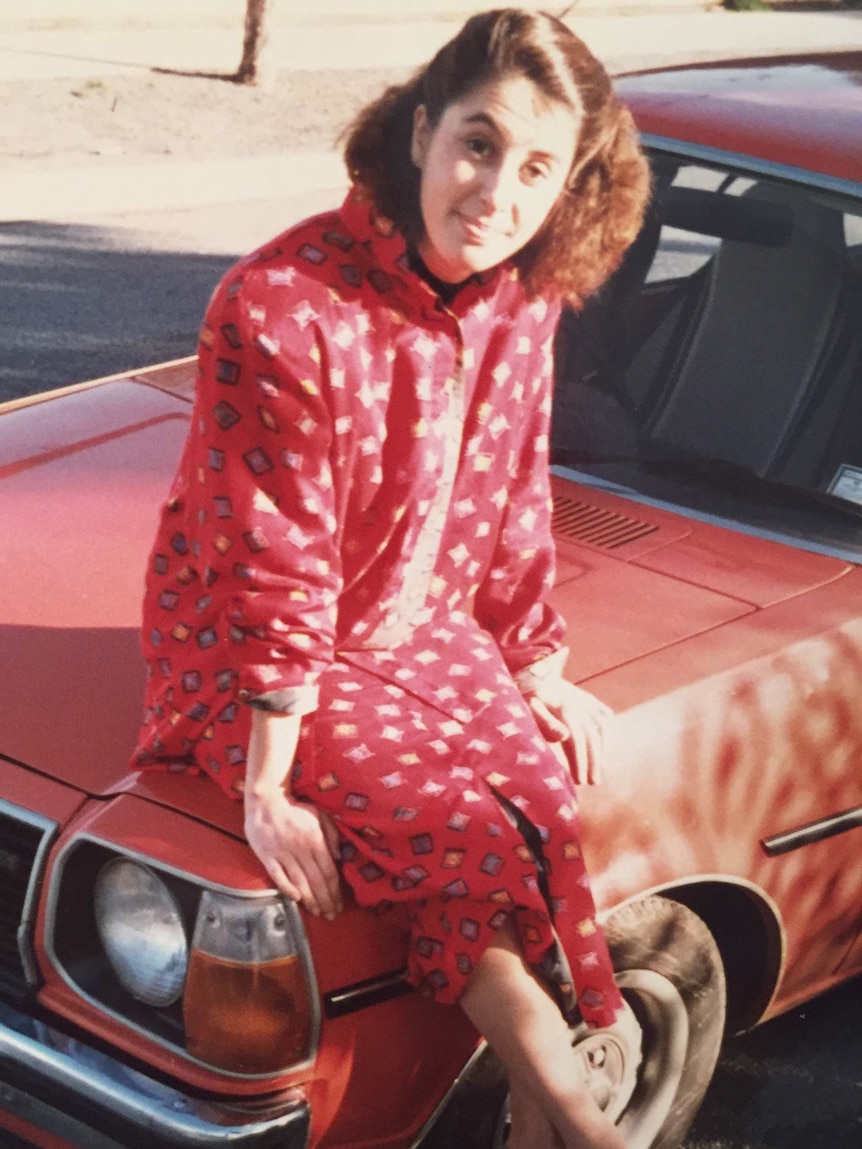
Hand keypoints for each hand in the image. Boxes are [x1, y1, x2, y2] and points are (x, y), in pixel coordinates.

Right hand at [244, 787, 342, 919]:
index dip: (335, 890)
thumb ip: (331, 835)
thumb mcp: (320, 815)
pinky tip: (296, 900)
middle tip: (331, 915)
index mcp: (315, 840)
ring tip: (318, 913)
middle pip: (316, 880)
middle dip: (325, 900)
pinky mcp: (266, 856)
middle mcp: (300, 849)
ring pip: (299, 881)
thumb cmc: (296, 808)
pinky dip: (287, 888)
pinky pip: (278, 876)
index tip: (339, 903)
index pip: (329, 871)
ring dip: (310, 900)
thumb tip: (339, 857)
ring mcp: (282, 853)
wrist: (267, 800)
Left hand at [526, 680, 612, 785]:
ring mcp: (586, 700)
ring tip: (600, 769)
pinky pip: (603, 715)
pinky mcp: (587, 698)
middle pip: (592, 737)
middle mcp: (580, 704)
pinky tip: (606, 744)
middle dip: (594, 761)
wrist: (534, 670)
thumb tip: (565, 735)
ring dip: (602, 749)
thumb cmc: (528, 694)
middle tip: (594, 782)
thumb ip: (546, 722)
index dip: (580, 761)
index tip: (581, 780)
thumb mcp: (531, 708)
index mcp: (566, 708)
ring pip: (600, 728)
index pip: (577, 740)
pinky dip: (606, 729)